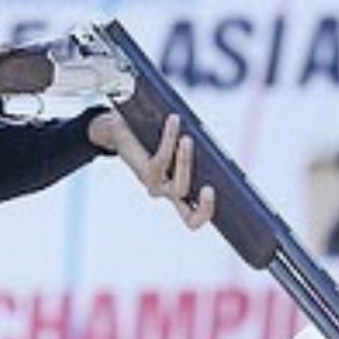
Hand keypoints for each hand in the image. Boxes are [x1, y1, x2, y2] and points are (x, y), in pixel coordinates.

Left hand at [89, 111, 215, 230]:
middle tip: (210, 187)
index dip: (206, 213)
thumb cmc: (156, 138)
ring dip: (185, 162)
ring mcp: (156, 186)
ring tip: (188, 138)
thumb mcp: (180, 147)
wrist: (119, 130)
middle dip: (204, 205)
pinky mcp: (145, 172)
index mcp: (182, 195)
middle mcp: (168, 194)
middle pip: (189, 217)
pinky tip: (174, 121)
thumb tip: (219, 149)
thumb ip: (199, 152)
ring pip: (180, 186)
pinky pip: (162, 159)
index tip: (219, 195)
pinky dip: (170, 139)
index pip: (194, 218)